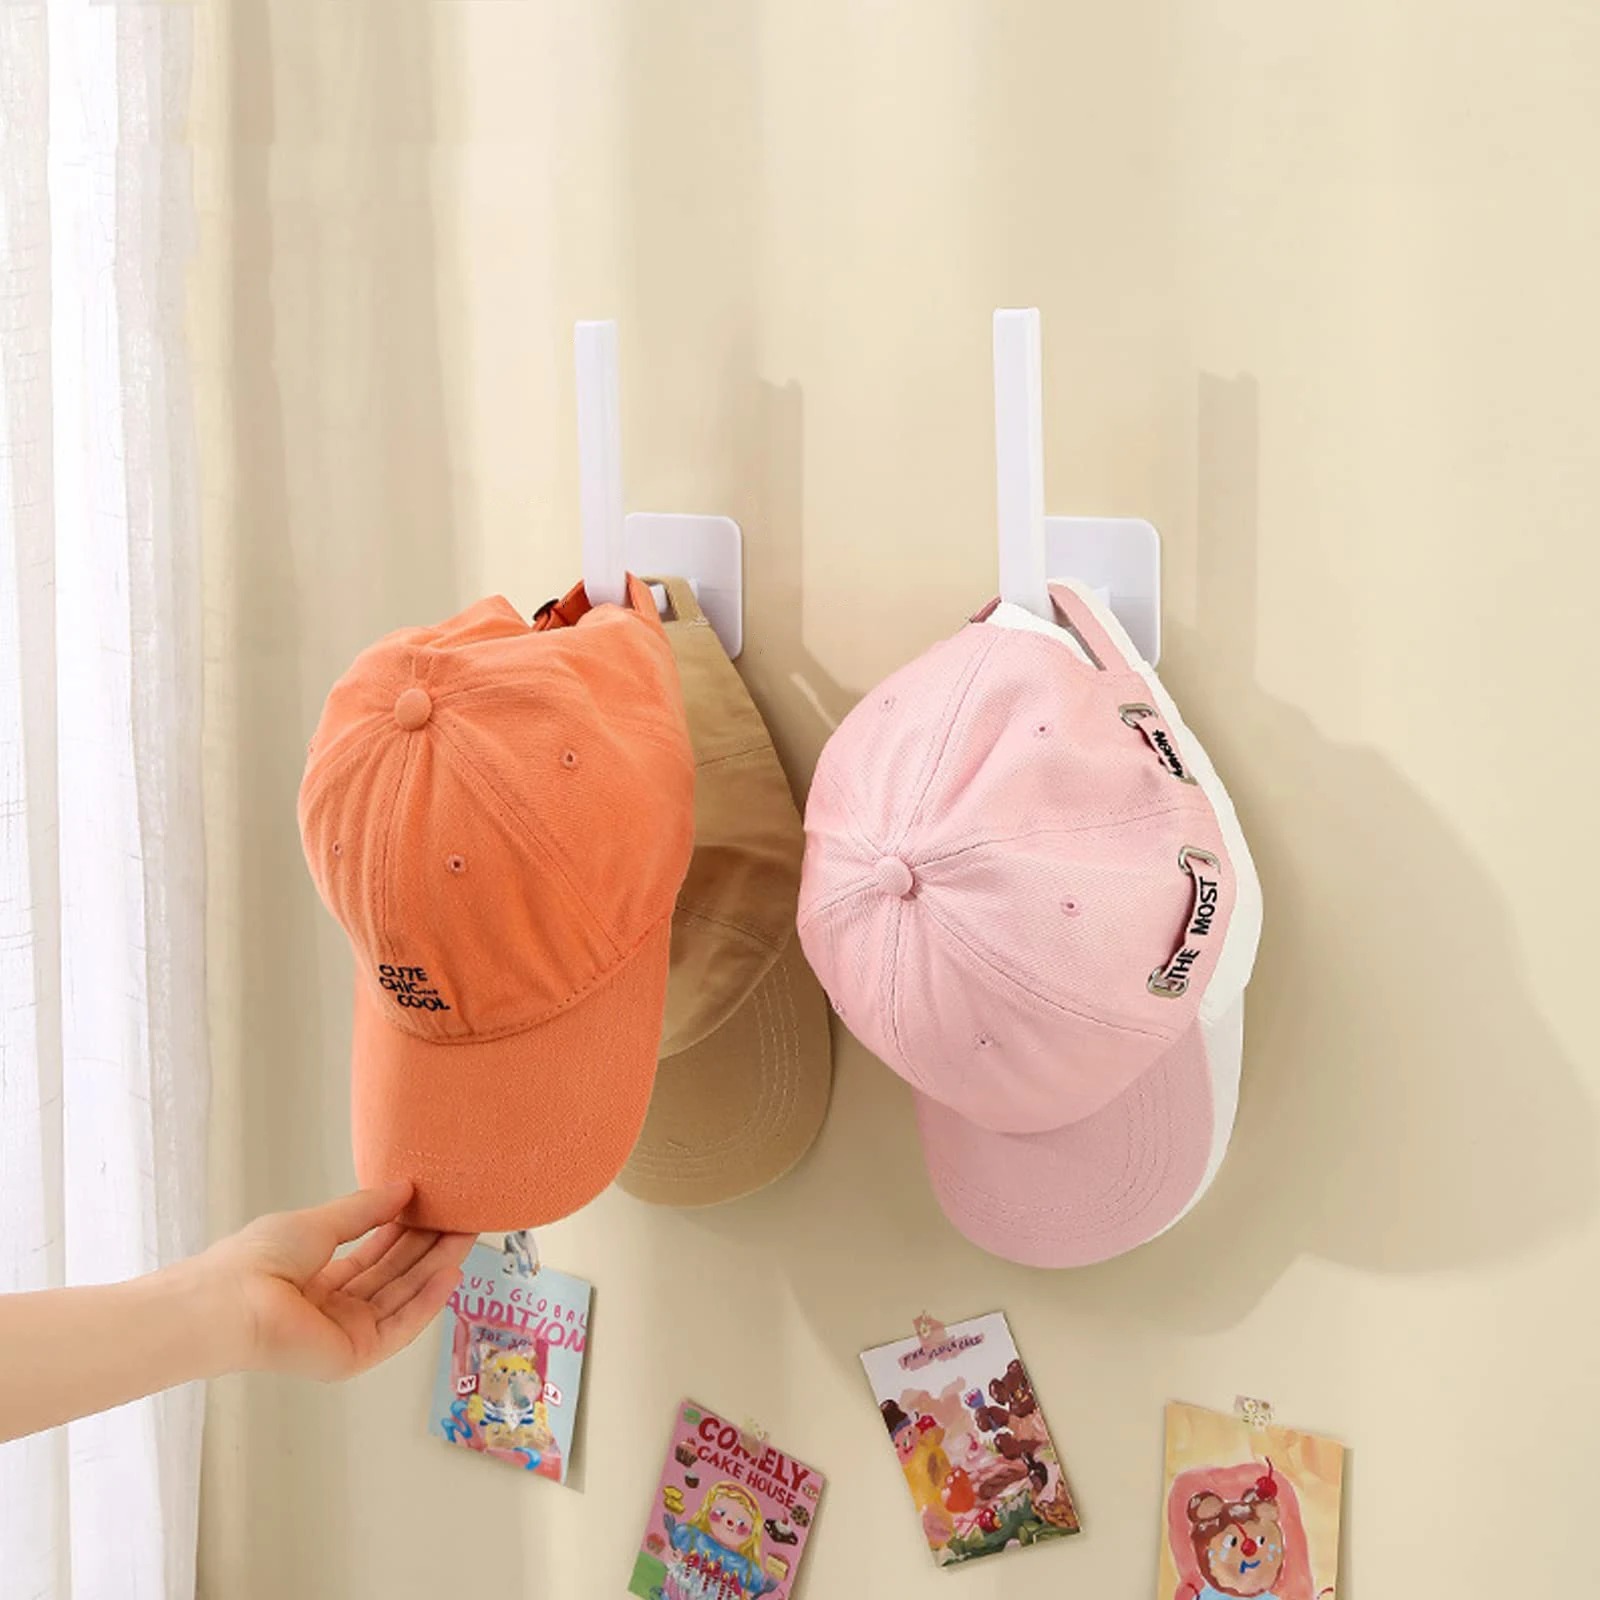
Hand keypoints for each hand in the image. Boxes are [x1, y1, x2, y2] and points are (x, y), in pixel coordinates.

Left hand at [196, 1182, 473, 1380]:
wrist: (233, 1300)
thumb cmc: (260, 1259)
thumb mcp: (319, 1224)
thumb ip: (363, 1211)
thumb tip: (403, 1189)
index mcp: (318, 1280)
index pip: (374, 1254)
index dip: (406, 1231)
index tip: (436, 1208)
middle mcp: (335, 1309)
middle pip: (393, 1276)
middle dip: (428, 1247)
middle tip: (462, 1219)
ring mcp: (346, 1334)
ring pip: (402, 1298)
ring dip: (435, 1269)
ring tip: (466, 1237)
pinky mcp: (355, 1355)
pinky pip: (399, 1326)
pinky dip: (427, 1301)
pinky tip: (450, 1274)